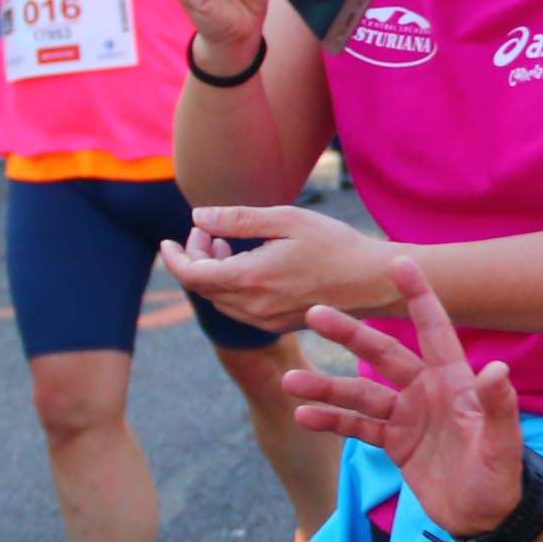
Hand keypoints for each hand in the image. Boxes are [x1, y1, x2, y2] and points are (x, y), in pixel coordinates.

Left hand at [157, 204, 397, 333]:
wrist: (374, 283)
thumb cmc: (336, 245)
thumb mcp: (287, 220)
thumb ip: (239, 219)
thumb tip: (198, 217)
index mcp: (251, 279)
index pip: (192, 275)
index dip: (174, 257)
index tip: (168, 240)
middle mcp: (253, 307)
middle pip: (202, 287)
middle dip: (194, 257)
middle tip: (208, 229)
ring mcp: (265, 320)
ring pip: (218, 300)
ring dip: (212, 272)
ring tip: (225, 242)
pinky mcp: (277, 324)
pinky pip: (238, 308)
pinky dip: (229, 286)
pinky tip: (245, 263)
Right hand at [288, 262, 527, 540]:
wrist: (488, 516)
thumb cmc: (502, 476)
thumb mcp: (503, 444)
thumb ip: (498, 407)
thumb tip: (497, 370)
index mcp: (454, 381)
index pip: (435, 330)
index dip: (419, 297)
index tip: (398, 262)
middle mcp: (427, 391)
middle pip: (383, 354)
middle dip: (350, 334)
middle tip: (315, 312)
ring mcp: (408, 416)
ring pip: (360, 394)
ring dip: (326, 388)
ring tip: (291, 382)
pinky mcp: (395, 442)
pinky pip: (357, 427)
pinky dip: (332, 421)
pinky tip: (303, 416)